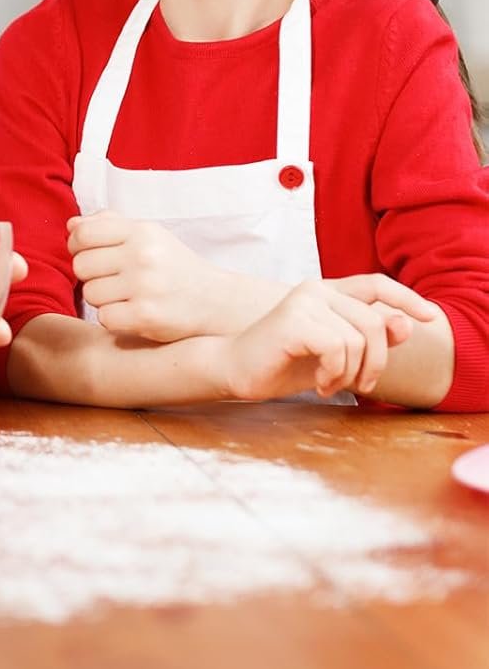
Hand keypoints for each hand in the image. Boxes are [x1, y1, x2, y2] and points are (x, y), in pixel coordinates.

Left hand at [69, 210, 261, 341]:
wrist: (216, 302)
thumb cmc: (173, 266)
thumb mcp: (148, 236)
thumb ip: (108, 225)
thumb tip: (71, 226)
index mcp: (141, 231)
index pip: (83, 234)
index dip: (77, 246)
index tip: (89, 255)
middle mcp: (143, 256)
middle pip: (81, 265)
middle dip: (90, 275)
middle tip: (111, 280)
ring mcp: (145, 287)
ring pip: (90, 293)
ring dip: (101, 299)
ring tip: (124, 297)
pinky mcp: (146, 317)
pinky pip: (103, 317)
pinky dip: (112, 318)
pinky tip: (130, 313)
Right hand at [222, 276, 438, 400]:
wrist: (236, 369)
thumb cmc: (284, 362)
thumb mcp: (336, 354)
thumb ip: (370, 339)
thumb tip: (405, 323)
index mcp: (328, 292)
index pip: (376, 283)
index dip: (407, 297)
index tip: (431, 316)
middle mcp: (316, 289)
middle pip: (376, 323)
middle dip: (376, 363)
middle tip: (357, 384)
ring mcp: (303, 302)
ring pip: (358, 340)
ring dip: (351, 373)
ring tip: (330, 383)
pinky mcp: (292, 321)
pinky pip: (337, 349)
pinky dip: (334, 374)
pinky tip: (318, 383)